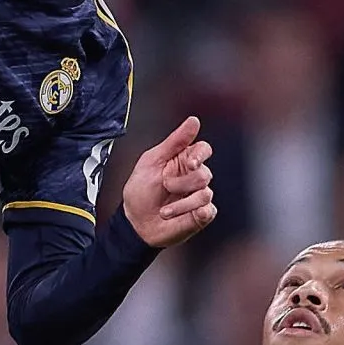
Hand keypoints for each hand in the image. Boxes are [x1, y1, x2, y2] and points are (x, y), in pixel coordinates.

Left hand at [120, 116, 215, 247]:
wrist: (135, 223)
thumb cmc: (140, 191)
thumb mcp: (152, 161)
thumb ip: (175, 141)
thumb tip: (193, 121)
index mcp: (183, 160)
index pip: (203, 150)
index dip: (200, 155)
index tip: (190, 164)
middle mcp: (194, 178)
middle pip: (205, 173)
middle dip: (182, 183)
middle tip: (165, 187)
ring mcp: (198, 197)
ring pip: (205, 194)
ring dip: (181, 203)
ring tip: (164, 209)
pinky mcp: (201, 215)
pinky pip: (208, 211)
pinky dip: (192, 213)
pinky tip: (177, 215)